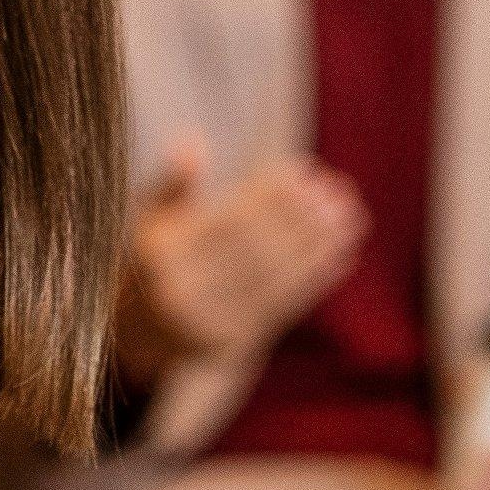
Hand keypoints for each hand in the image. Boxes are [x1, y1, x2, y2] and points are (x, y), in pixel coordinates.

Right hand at [124, 139, 363, 369]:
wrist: (142, 339)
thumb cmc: (152, 265)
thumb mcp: (148, 224)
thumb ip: (170, 186)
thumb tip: (191, 143)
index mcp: (159, 258)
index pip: (225, 222)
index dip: (266, 196)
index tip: (302, 170)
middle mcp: (181, 294)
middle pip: (255, 250)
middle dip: (300, 218)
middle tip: (337, 190)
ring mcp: (209, 324)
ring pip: (274, 278)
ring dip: (317, 246)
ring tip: (348, 216)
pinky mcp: (234, 345)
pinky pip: (282, 307)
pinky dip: (314, 280)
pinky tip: (340, 253)